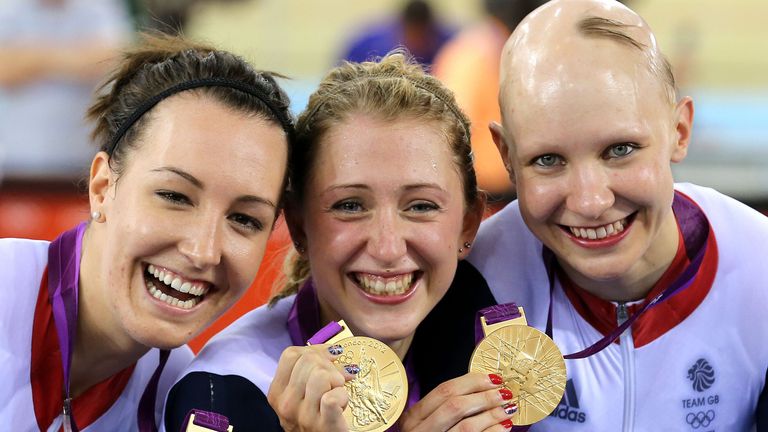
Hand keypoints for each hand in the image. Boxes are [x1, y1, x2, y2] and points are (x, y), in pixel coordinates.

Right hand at [267, 344, 354, 431]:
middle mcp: (285, 405)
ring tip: (338, 392)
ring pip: (321, 375)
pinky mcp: (324, 425)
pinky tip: (343, 403)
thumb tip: (334, 351)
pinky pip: (332, 397)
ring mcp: (303, 416)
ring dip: (337, 380)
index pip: (291, 354)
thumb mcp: (302, 394)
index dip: (315, 351)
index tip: (330, 360)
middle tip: (337, 381)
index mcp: (277, 393)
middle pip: (308, 360)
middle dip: (329, 365)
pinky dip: (343, 396)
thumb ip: (309, 371)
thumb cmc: (318, 418)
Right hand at [399, 372, 515, 430]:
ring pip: (466, 426)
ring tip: (508, 408)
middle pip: (455, 406)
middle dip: (484, 397)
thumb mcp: (429, 422)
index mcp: (414, 417)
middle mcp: (420, 431)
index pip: (443, 390)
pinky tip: (504, 426)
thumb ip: (446, 407)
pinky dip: (492, 431)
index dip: (471, 381)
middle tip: (504, 392)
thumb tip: (483, 387)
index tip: (493, 378)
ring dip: (491, 415)